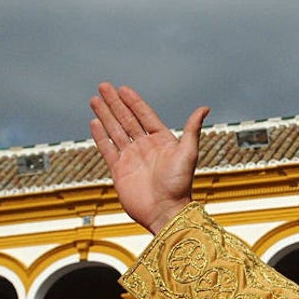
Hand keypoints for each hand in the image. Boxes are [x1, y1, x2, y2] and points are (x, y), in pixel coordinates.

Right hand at [90, 82, 208, 234]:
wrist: (165, 211)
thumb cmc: (180, 185)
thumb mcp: (188, 153)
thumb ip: (192, 129)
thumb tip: (204, 107)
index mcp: (162, 141)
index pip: (144, 115)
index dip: (133, 101)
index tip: (122, 88)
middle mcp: (145, 147)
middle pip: (126, 119)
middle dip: (114, 103)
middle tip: (103, 86)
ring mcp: (131, 157)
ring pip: (115, 130)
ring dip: (105, 115)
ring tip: (95, 100)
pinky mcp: (119, 170)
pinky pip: (107, 149)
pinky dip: (100, 136)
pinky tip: (94, 123)